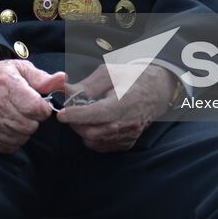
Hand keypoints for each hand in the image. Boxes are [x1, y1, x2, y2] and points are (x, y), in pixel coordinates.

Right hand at [0, 58, 62, 153]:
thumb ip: (42, 77)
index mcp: (8, 84)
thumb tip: (63, 80)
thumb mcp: (18, 68)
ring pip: (20, 137)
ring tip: (16, 117)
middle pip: (30, 125)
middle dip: (33, 119)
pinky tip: (8, 126)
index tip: (37, 103)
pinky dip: (12, 139)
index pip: (38, 108)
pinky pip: (7, 146)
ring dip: (23, 130)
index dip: (42, 108)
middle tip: (26, 110)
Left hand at [57, 63, 176, 152]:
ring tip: (82, 116)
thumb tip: (63, 90)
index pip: (97, 114)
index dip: (77, 115)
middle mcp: (129, 122)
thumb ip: (86, 84)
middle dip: (75, 123)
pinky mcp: (127, 142)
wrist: (157, 89)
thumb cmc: (131, 77)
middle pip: (93, 132)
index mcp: (126, 101)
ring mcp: (129, 135)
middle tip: (69, 111)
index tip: (61, 114)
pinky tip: (92, 123)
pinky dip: (91, 137)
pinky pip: (102, 146)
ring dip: (82, 130)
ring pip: (95, 141)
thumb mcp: (110, 73)